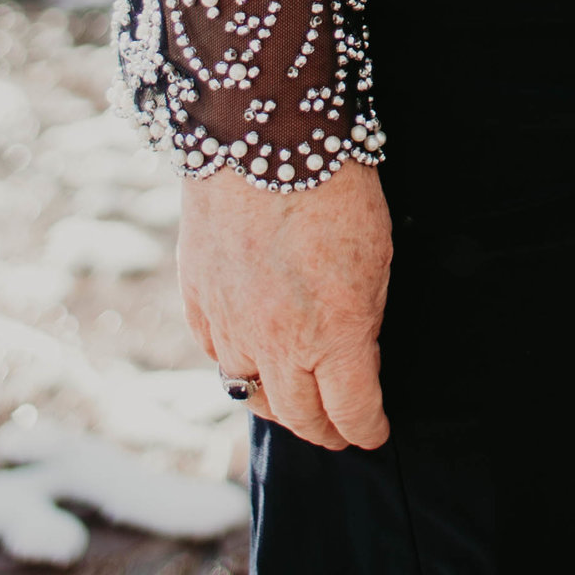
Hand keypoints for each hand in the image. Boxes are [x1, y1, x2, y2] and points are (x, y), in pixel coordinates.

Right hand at [179, 160, 392, 451]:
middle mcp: (277, 344)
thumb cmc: (336, 191)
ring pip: (250, 394)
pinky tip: (252, 361)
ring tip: (295, 406)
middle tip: (340, 433)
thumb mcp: (377, 259)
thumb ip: (365, 317)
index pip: (352, 412)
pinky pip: (216, 354)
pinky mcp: (197, 303)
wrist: (264, 141)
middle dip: (325, 432)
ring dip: (277, 406)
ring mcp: (230, 327)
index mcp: (334, 336)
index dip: (368, 430)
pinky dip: (237, 365)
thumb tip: (358, 353)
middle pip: (299, 417)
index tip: (376, 433)